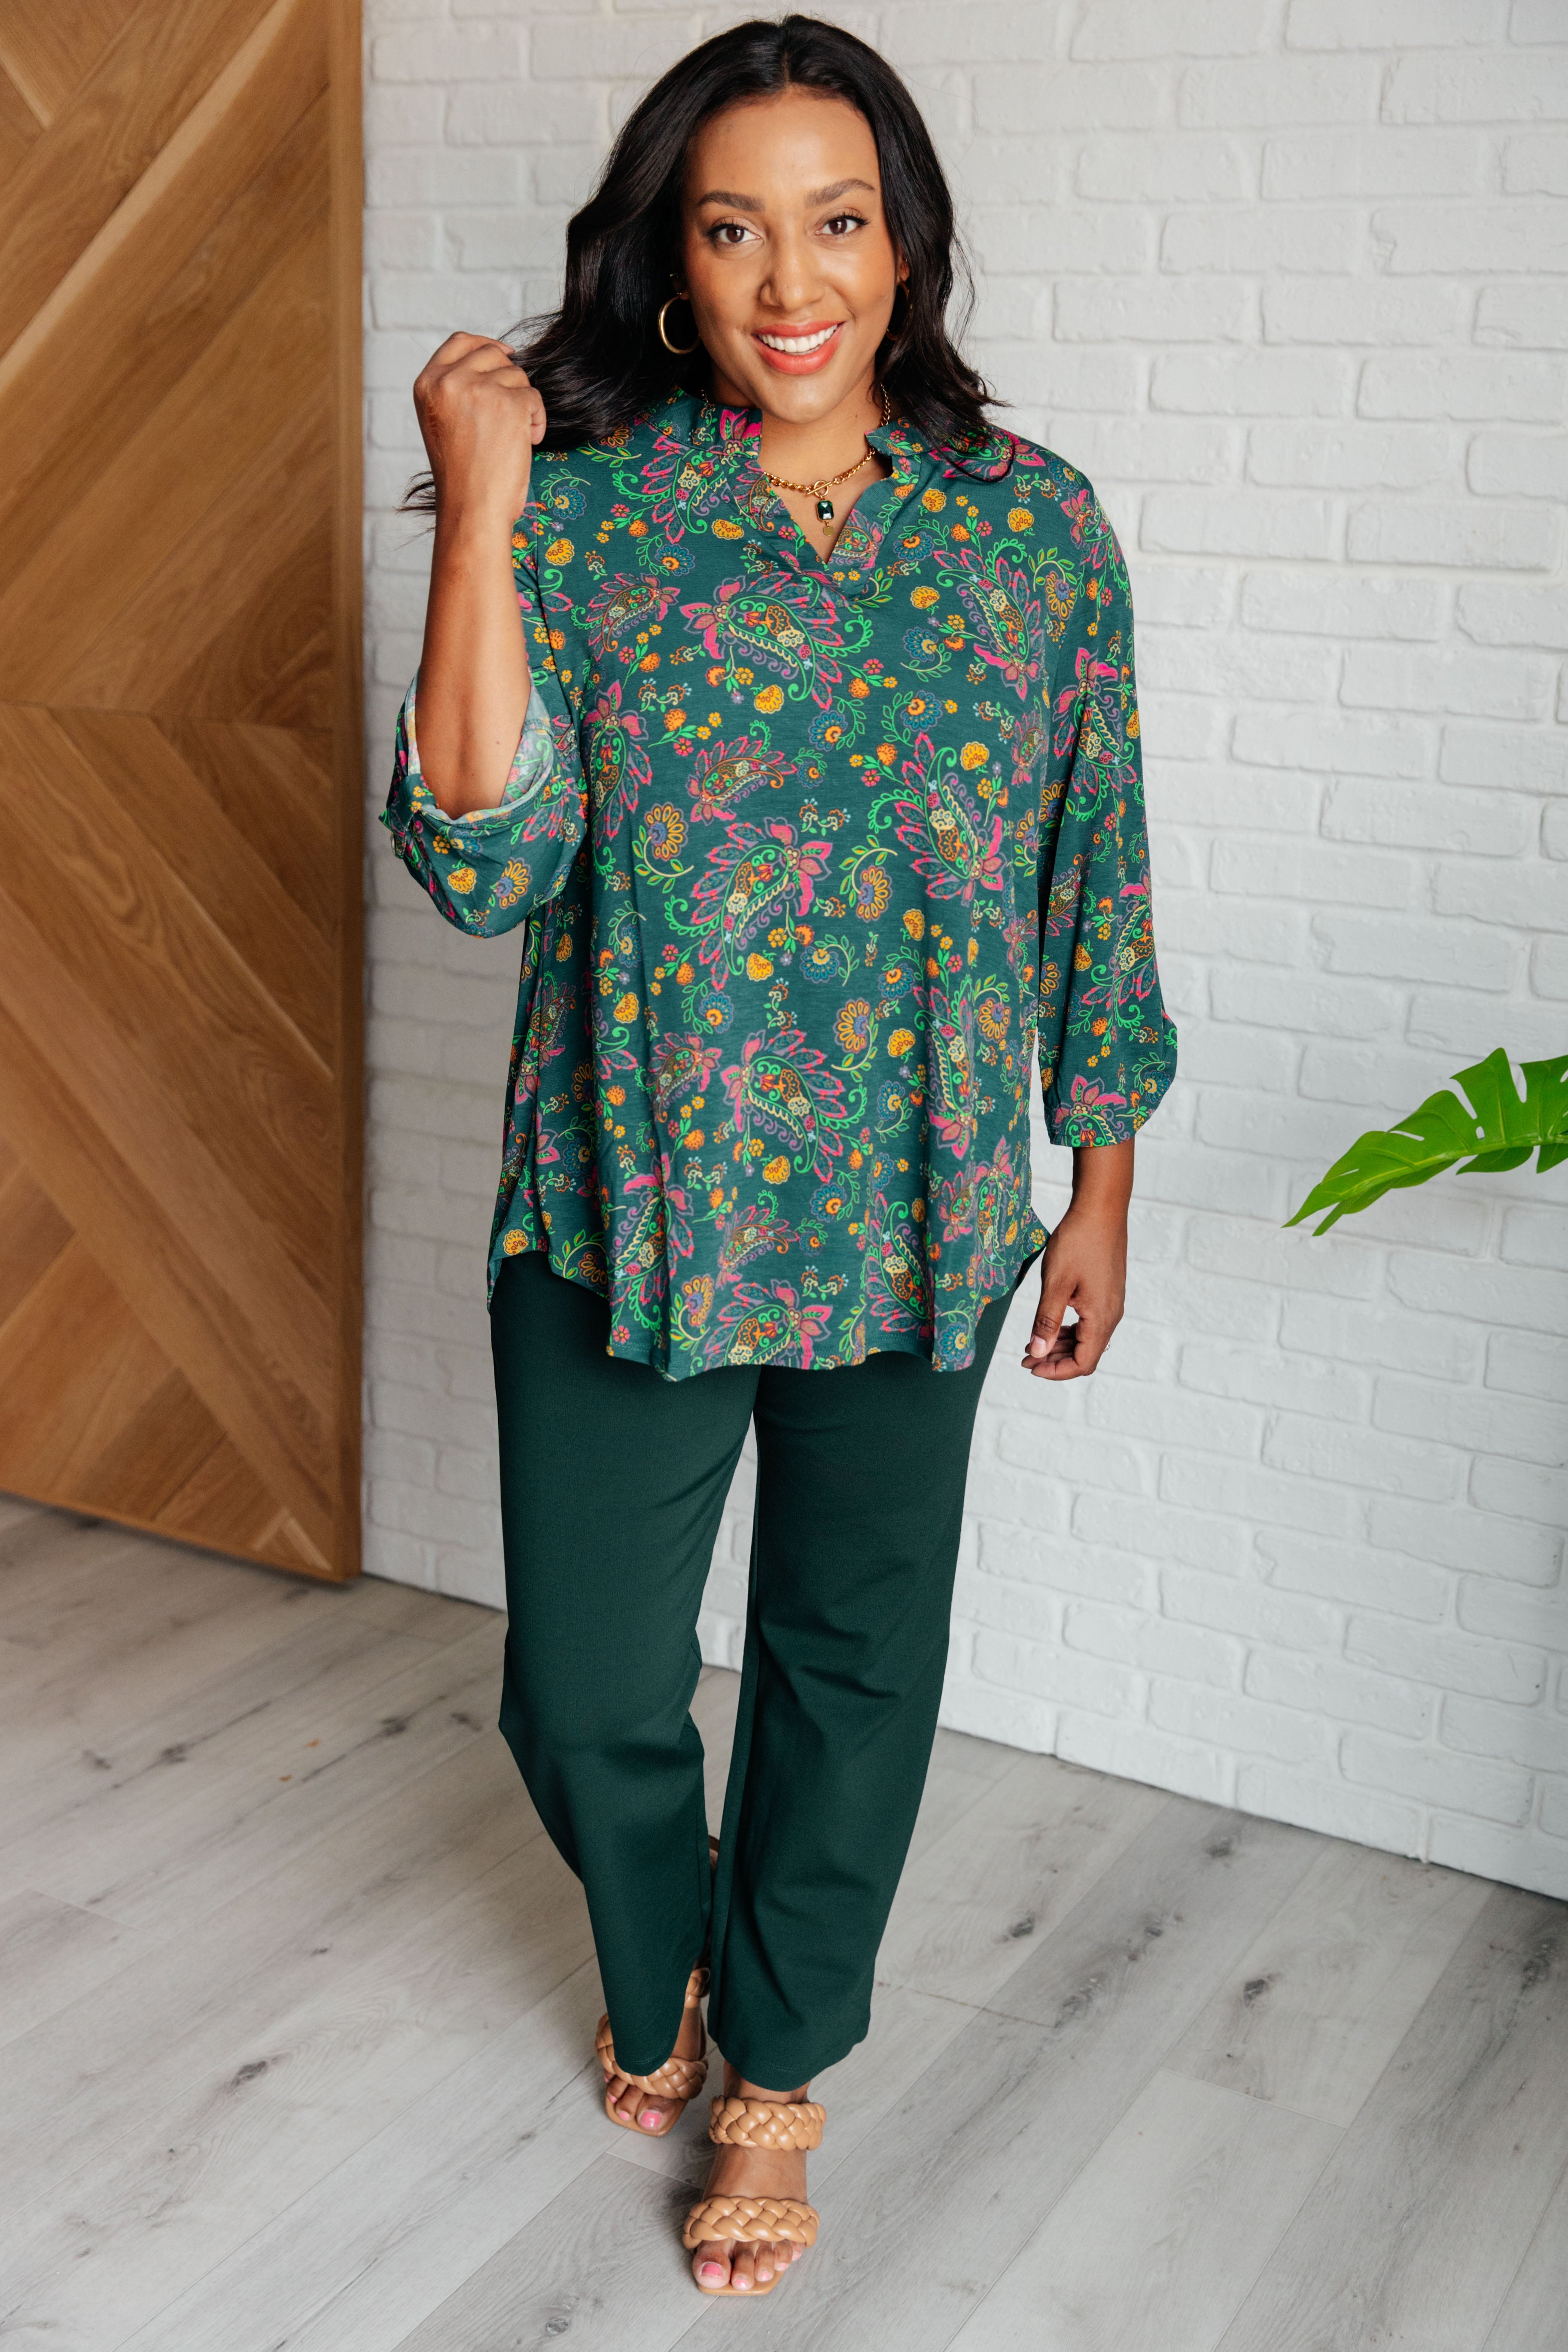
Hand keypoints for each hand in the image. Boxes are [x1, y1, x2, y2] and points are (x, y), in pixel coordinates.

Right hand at [413, 332, 545, 526]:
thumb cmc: (461, 475)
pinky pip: (534, 396)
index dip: (486, 344)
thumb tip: (497, 357)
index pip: (460, 341)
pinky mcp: (508, 402)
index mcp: (427, 384)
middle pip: (493, 354)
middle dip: (509, 380)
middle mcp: (448, 380)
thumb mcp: (443, 421)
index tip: (506, 353)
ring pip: (517, 376)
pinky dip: (537, 420)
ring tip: (513, 437)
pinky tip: (526, 442)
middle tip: (509, 415)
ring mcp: (478, 389)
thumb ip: (457, 389)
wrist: (471, 509)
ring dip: (524, 404)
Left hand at [1021, 1201, 1127, 1380]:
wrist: (1101, 1209)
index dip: (1056, 1371)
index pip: (1082, 1363)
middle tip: (1025, 1357)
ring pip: (1087, 1338)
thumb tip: (1037, 1353)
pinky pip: (1089, 1322)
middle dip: (1054, 1360)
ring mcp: (1111, 1303)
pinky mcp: (1107, 1292)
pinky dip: (1069, 1329)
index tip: (1030, 1365)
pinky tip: (1051, 1323)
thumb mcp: (1055, 1283)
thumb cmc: (1078, 1242)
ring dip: (1060, 1345)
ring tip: (1033, 1342)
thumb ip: (1046, 1321)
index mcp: (1101, 1317)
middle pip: (1085, 1354)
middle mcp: (1111, 1315)